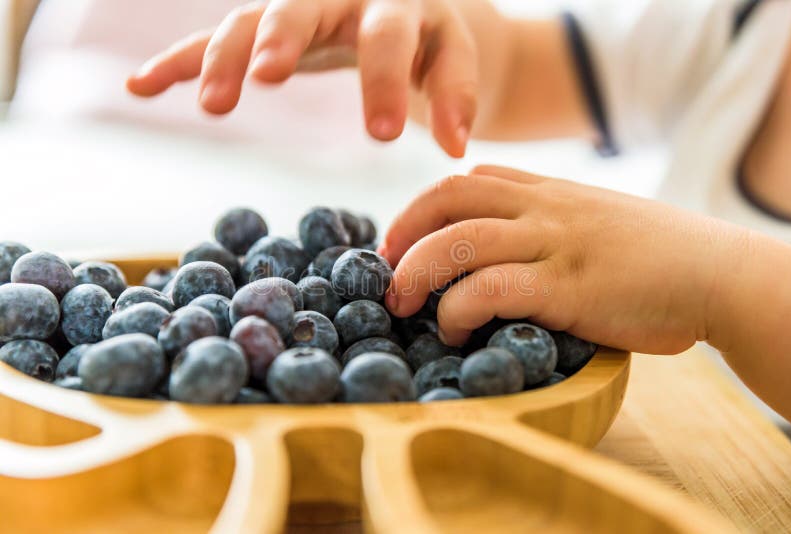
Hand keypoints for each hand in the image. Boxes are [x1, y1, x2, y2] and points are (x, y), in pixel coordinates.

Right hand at [126, 0, 478, 156]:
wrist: (404, 9)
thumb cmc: (431, 39)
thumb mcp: (452, 57)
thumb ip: (456, 95)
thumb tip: (458, 151)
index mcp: (391, 0)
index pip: (386, 36)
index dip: (385, 81)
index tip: (385, 134)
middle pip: (297, 8)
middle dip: (280, 40)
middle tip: (266, 78)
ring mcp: (290, 10)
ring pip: (246, 22)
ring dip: (223, 59)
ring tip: (211, 104)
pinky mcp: (262, 30)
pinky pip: (212, 38)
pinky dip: (178, 60)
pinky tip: (141, 85)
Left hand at [380, 165, 738, 353]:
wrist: (715, 272)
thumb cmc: (659, 255)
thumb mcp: (599, 220)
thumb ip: (552, 223)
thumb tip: (505, 250)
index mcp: (551, 190)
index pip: (471, 178)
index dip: (424, 206)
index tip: (403, 239)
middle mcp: (544, 208)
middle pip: (448, 198)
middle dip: (404, 231)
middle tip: (385, 268)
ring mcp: (553, 244)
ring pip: (458, 242)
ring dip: (416, 273)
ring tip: (402, 305)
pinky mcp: (565, 287)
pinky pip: (490, 288)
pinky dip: (457, 310)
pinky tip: (453, 332)